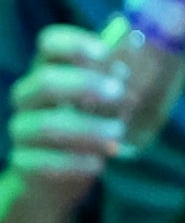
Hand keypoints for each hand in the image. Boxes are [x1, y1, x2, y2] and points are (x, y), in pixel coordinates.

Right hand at [5, 25, 128, 205]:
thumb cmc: (86, 129)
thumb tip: (123, 70)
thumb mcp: (104, 105)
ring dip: (88, 129)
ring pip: (47, 126)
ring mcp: (22, 130)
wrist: (54, 178)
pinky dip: (77, 163)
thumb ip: (113, 85)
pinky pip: (45, 162)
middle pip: (45, 81)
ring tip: (116, 134)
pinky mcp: (23, 162)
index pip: (49, 44)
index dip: (74, 44)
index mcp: (49, 70)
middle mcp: (29, 97)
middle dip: (85, 85)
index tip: (105, 52)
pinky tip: (98, 164)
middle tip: (119, 93)